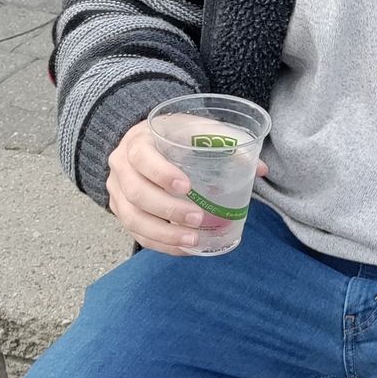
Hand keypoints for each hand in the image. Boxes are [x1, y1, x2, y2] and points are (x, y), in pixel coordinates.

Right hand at [105, 118, 265, 254]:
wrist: (146, 142)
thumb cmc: (174, 135)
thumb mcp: (196, 129)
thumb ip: (225, 143)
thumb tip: (259, 169)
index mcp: (137, 142)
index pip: (141, 158)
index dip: (161, 174)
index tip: (187, 187)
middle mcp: (120, 168)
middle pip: (136, 194)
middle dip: (168, 210)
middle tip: (198, 218)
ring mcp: (117, 192)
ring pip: (133, 219)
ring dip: (164, 234)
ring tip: (193, 240)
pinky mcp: (122, 212)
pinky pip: (137, 233)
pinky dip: (161, 244)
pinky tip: (185, 248)